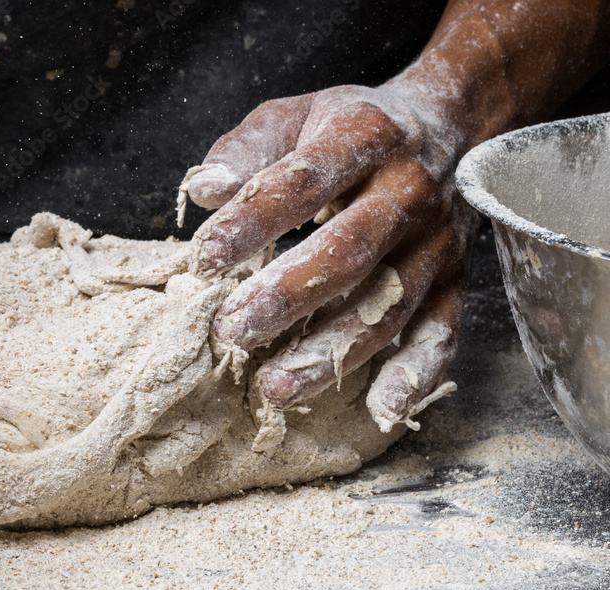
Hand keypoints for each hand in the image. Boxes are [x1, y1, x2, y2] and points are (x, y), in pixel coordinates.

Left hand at [182, 83, 472, 429]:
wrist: (448, 123)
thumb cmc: (350, 127)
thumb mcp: (296, 115)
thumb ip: (247, 149)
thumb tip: (203, 189)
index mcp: (364, 137)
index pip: (304, 181)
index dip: (254, 220)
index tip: (205, 256)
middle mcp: (407, 191)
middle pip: (348, 251)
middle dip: (287, 297)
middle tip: (230, 332)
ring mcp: (435, 241)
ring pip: (386, 304)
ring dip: (331, 352)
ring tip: (274, 387)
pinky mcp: (453, 279)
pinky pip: (441, 332)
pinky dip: (415, 373)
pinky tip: (381, 408)